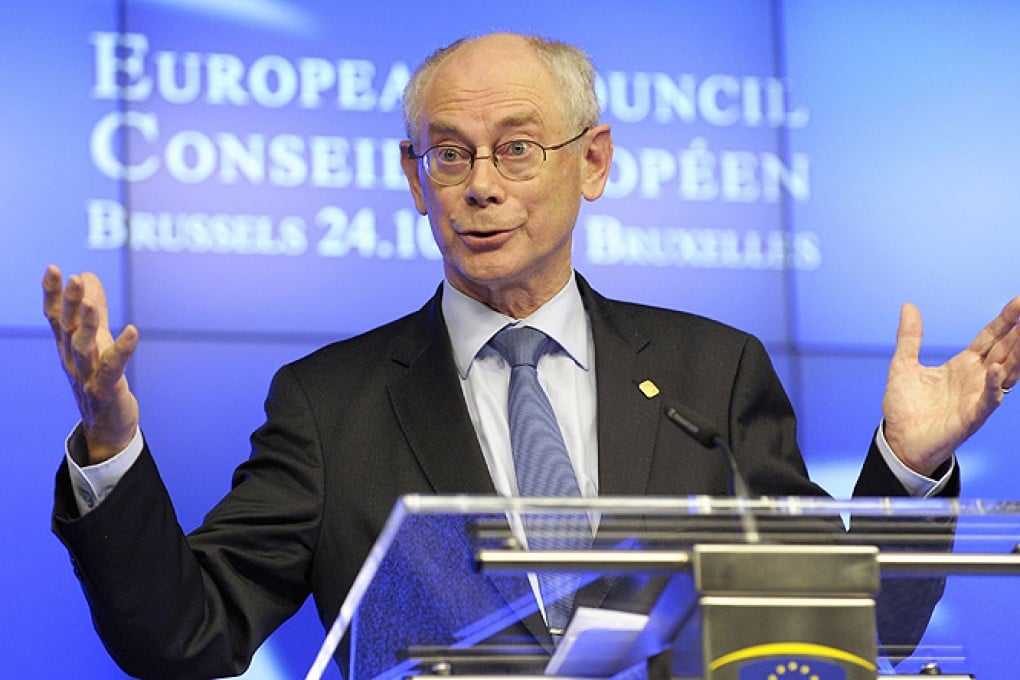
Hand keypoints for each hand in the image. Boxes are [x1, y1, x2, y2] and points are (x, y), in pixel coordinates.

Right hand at [42, 266, 139, 463]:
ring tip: (90, 304)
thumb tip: (87, 276)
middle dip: (68, 303)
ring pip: (83, 348)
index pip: (55, 316)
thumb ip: (91, 309)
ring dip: (86, 325)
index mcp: (67, 346)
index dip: (52, 293)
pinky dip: (122, 350)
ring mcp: (87, 376)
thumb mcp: (94, 341)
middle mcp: (72, 359)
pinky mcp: (106, 390)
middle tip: (73, 278)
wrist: (106, 427)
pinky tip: (132, 332)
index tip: (53, 268)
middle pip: (67, 328)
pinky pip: (112, 368)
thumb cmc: (99, 378)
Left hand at [883, 297, 1019, 475]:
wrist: (898, 440)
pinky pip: (988, 400)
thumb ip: (910, 337)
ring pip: (1005, 372)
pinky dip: (992, 385)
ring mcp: (977, 397)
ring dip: (1016, 354)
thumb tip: (908, 306)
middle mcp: (976, 379)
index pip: (990, 338)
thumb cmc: (905, 406)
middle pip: (1004, 351)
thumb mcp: (903, 365)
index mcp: (963, 365)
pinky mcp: (971, 417)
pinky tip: (997, 370)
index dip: (1004, 321)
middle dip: (1018, 332)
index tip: (1018, 301)